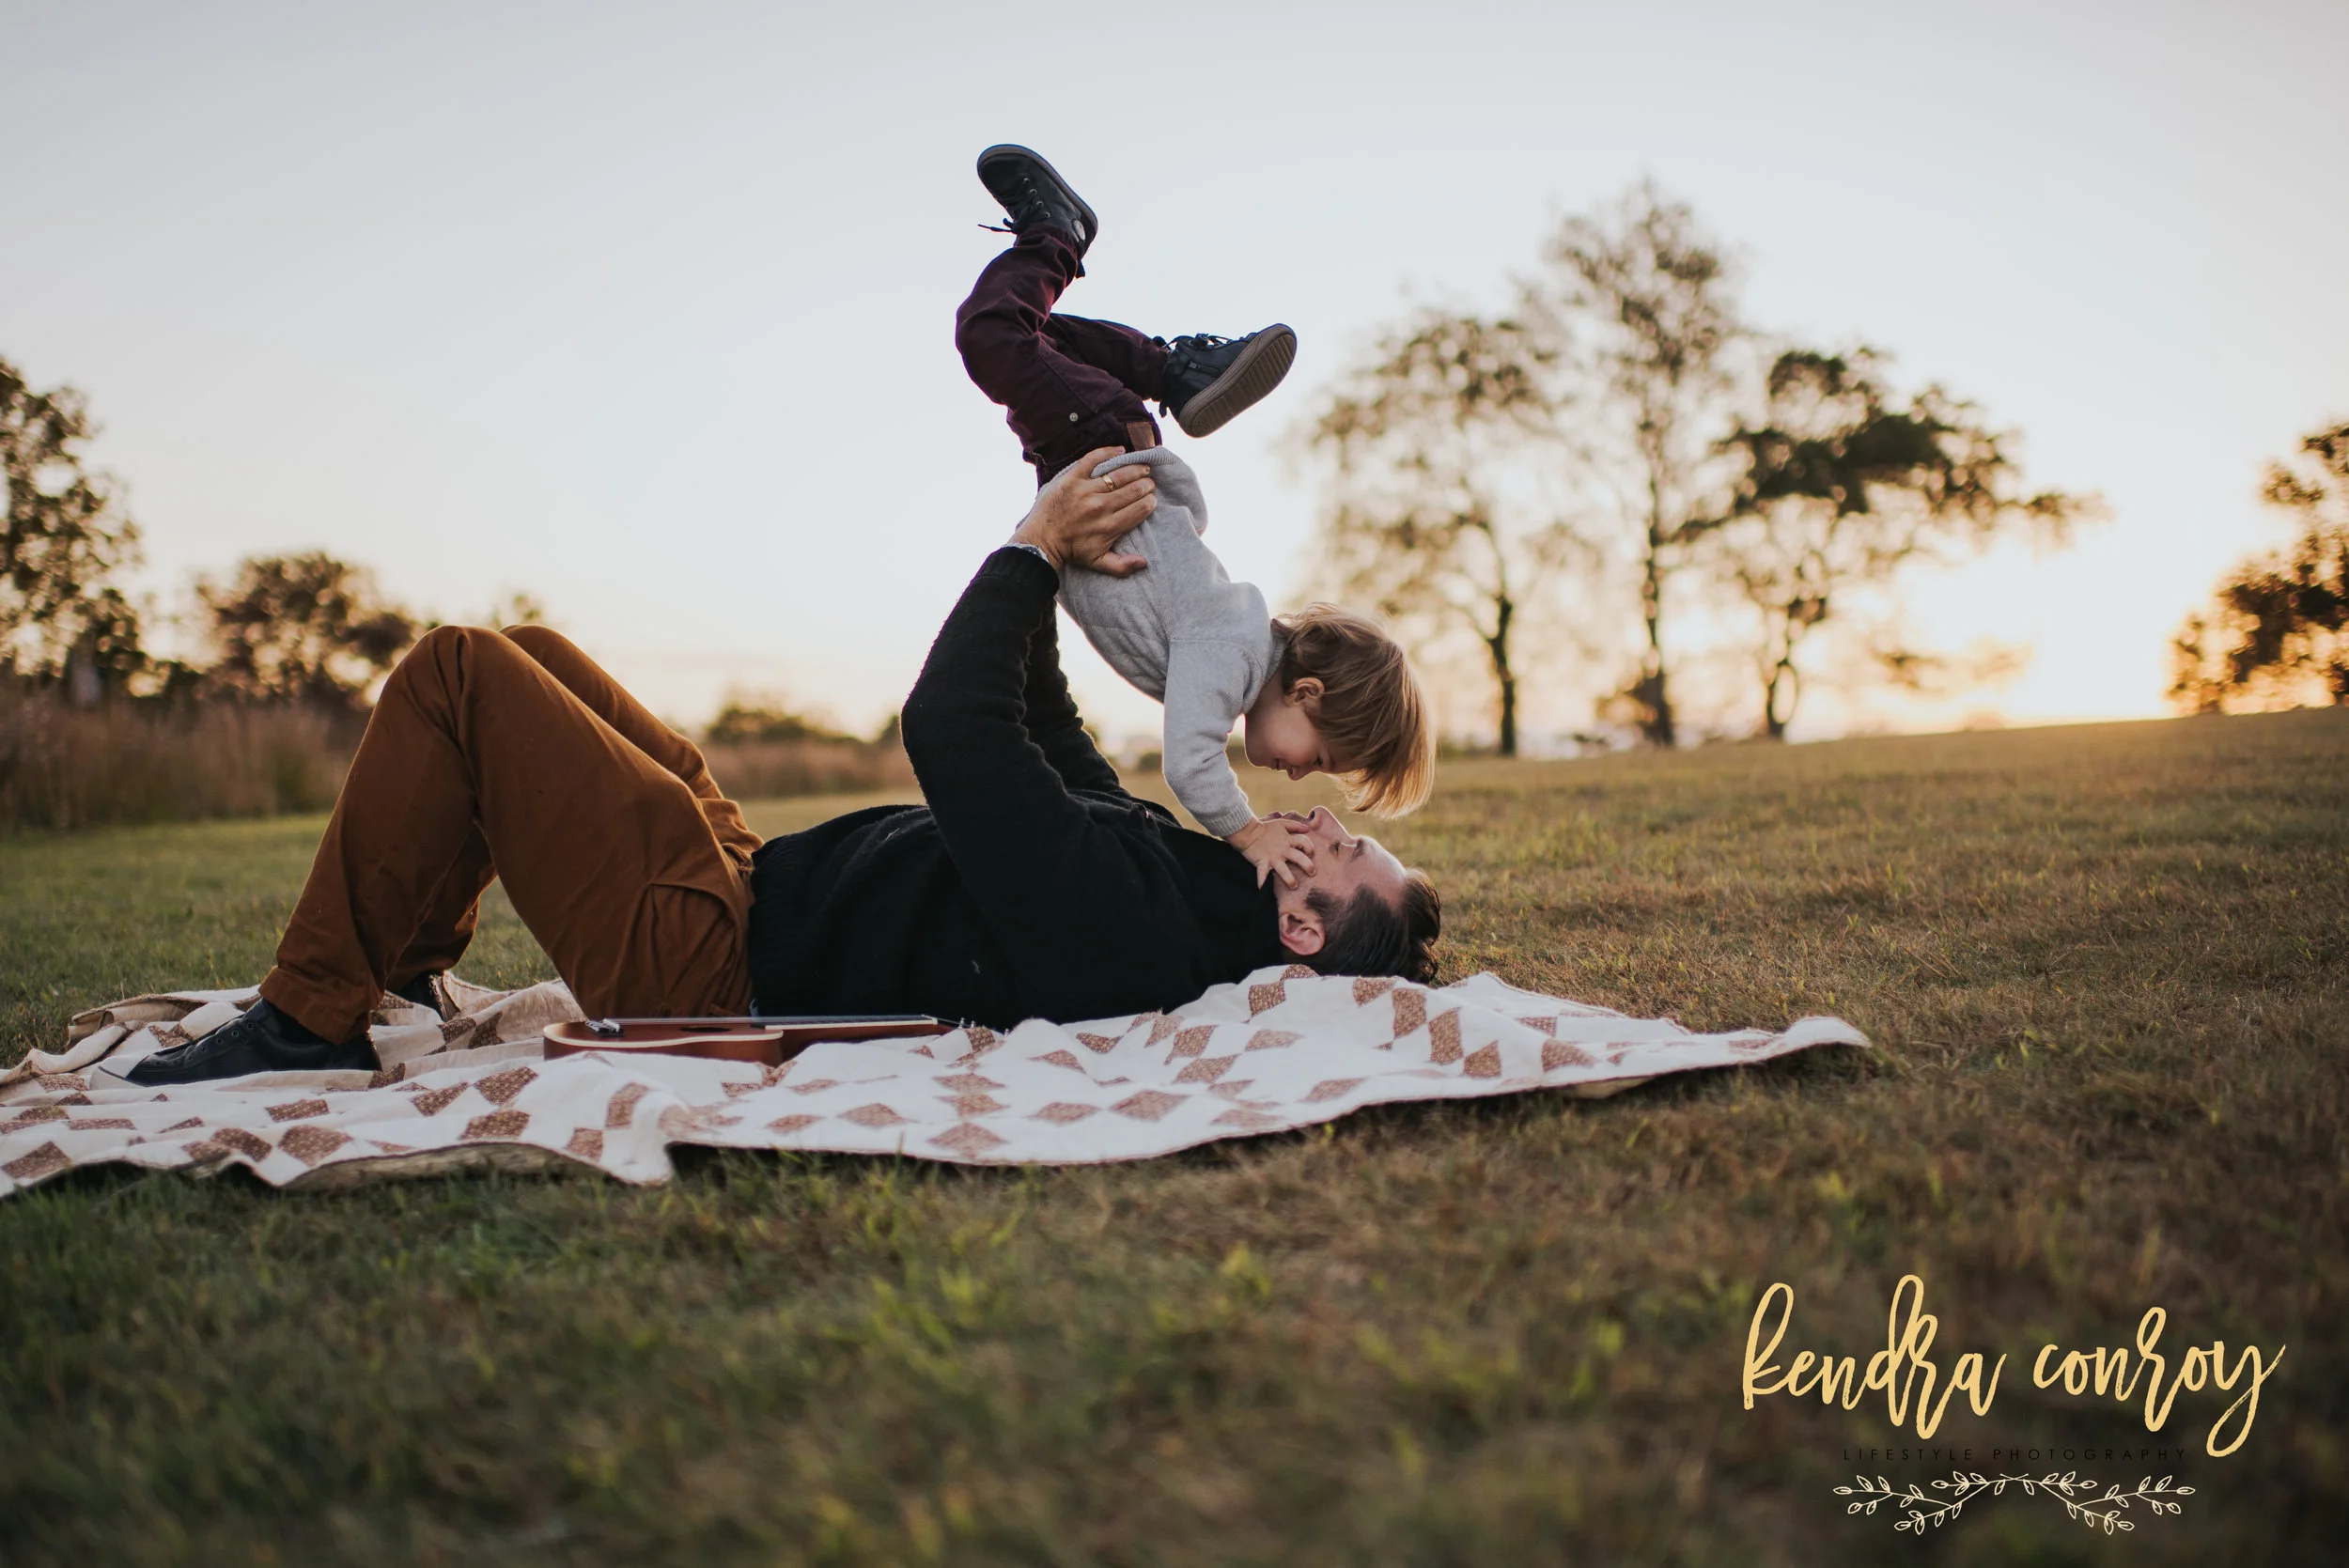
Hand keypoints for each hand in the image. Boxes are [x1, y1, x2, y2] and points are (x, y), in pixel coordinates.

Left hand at [1012, 447, 1154, 576]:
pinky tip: (1121, 451)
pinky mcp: (1072, 478)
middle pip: (1133, 490)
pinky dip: (1108, 452)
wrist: (1041, 540)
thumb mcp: (1097, 563)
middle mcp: (1100, 507)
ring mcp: (1086, 490)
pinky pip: (1093, 459)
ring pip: (1118, 474)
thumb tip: (1144, 562)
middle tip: (1149, 483)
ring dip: (1135, 469)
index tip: (1152, 499)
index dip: (1149, 502)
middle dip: (1146, 485)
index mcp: (1109, 526)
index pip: (1139, 509)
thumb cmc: (1071, 551)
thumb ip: (1122, 566)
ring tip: (1142, 468)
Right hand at [1228, 814, 1316, 888]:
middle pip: (1298, 857)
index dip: (1309, 847)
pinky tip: (1263, 890)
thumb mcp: (1281, 823)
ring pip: (1283, 870)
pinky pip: (1262, 874)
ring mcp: (1272, 857)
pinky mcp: (1262, 863)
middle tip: (1312, 873)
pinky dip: (1262, 882)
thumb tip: (1307, 828)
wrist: (1248, 832)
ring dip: (1289, 879)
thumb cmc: (1265, 828)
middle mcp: (1282, 850)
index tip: (1311, 853)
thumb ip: (1294, 825)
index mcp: (1288, 840)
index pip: (1303, 841)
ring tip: (1294, 886)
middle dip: (1307, 866)